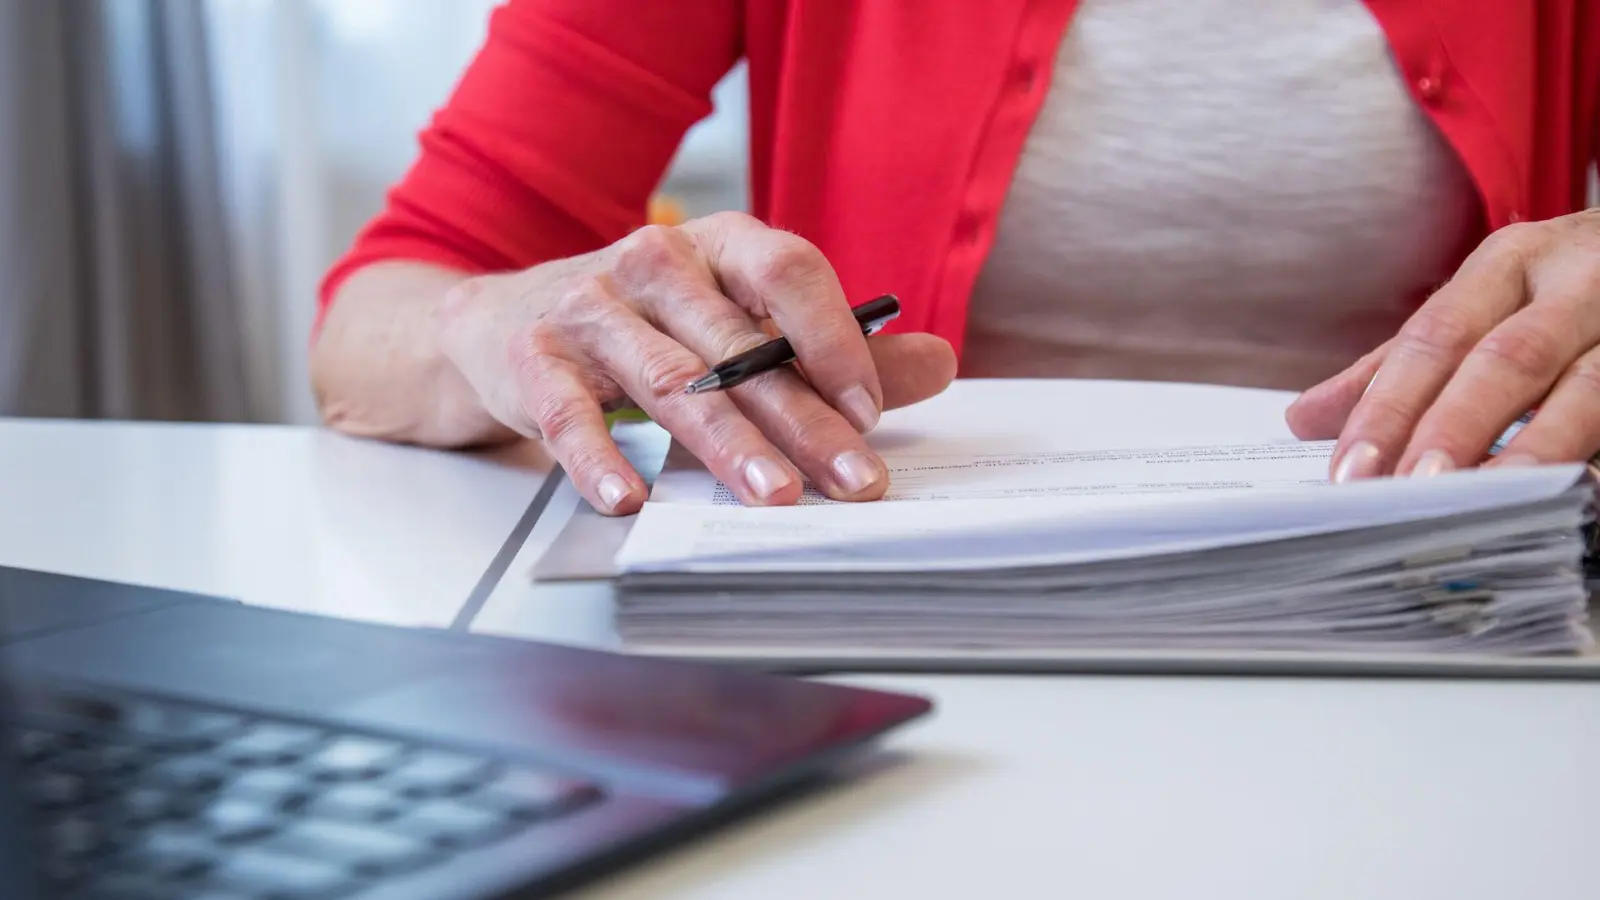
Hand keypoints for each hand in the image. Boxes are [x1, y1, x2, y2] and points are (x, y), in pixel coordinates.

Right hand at [431, 212, 956, 513]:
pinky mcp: (534, 357)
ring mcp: (590, 305)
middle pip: (739, 343)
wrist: (504, 322)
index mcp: (720, 243)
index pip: (788, 272)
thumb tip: (941, 363)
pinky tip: (628, 500)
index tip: (873, 412)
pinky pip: (569, 413)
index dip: (834, 339)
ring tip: (775, 496)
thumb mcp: (740, 323)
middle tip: (854, 481)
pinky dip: (598, 459)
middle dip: (804, 419)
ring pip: (670, 379)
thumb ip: (834, 349)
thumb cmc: (649, 327)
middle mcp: (655, 260)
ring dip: (726, 444)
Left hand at [1287, 209, 1599, 480]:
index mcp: (1509, 263)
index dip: (1390, 406)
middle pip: (1506, 358)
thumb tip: (1305, 419)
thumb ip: (1400, 366)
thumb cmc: (1565, 289)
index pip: (1433, 338)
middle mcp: (1577, 282)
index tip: (1349, 470)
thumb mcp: (1484, 305)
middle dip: (1455, 427)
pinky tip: (1575, 493)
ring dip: (1537, 447)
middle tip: (1411, 489)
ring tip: (1493, 498)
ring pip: (1589, 387)